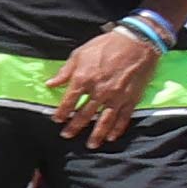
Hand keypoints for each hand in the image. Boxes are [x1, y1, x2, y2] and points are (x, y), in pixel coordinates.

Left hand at [49, 23, 160, 143]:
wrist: (136, 43)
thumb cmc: (105, 45)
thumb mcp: (79, 54)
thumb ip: (65, 72)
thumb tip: (50, 84)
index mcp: (83, 79)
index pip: (68, 101)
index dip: (61, 112)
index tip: (56, 119)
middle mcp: (98, 91)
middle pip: (84, 114)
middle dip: (74, 126)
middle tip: (67, 135)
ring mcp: (116, 97)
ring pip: (104, 121)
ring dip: (96, 134)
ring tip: (90, 145)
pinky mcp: (131, 99)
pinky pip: (123, 118)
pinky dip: (117, 129)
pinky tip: (111, 137)